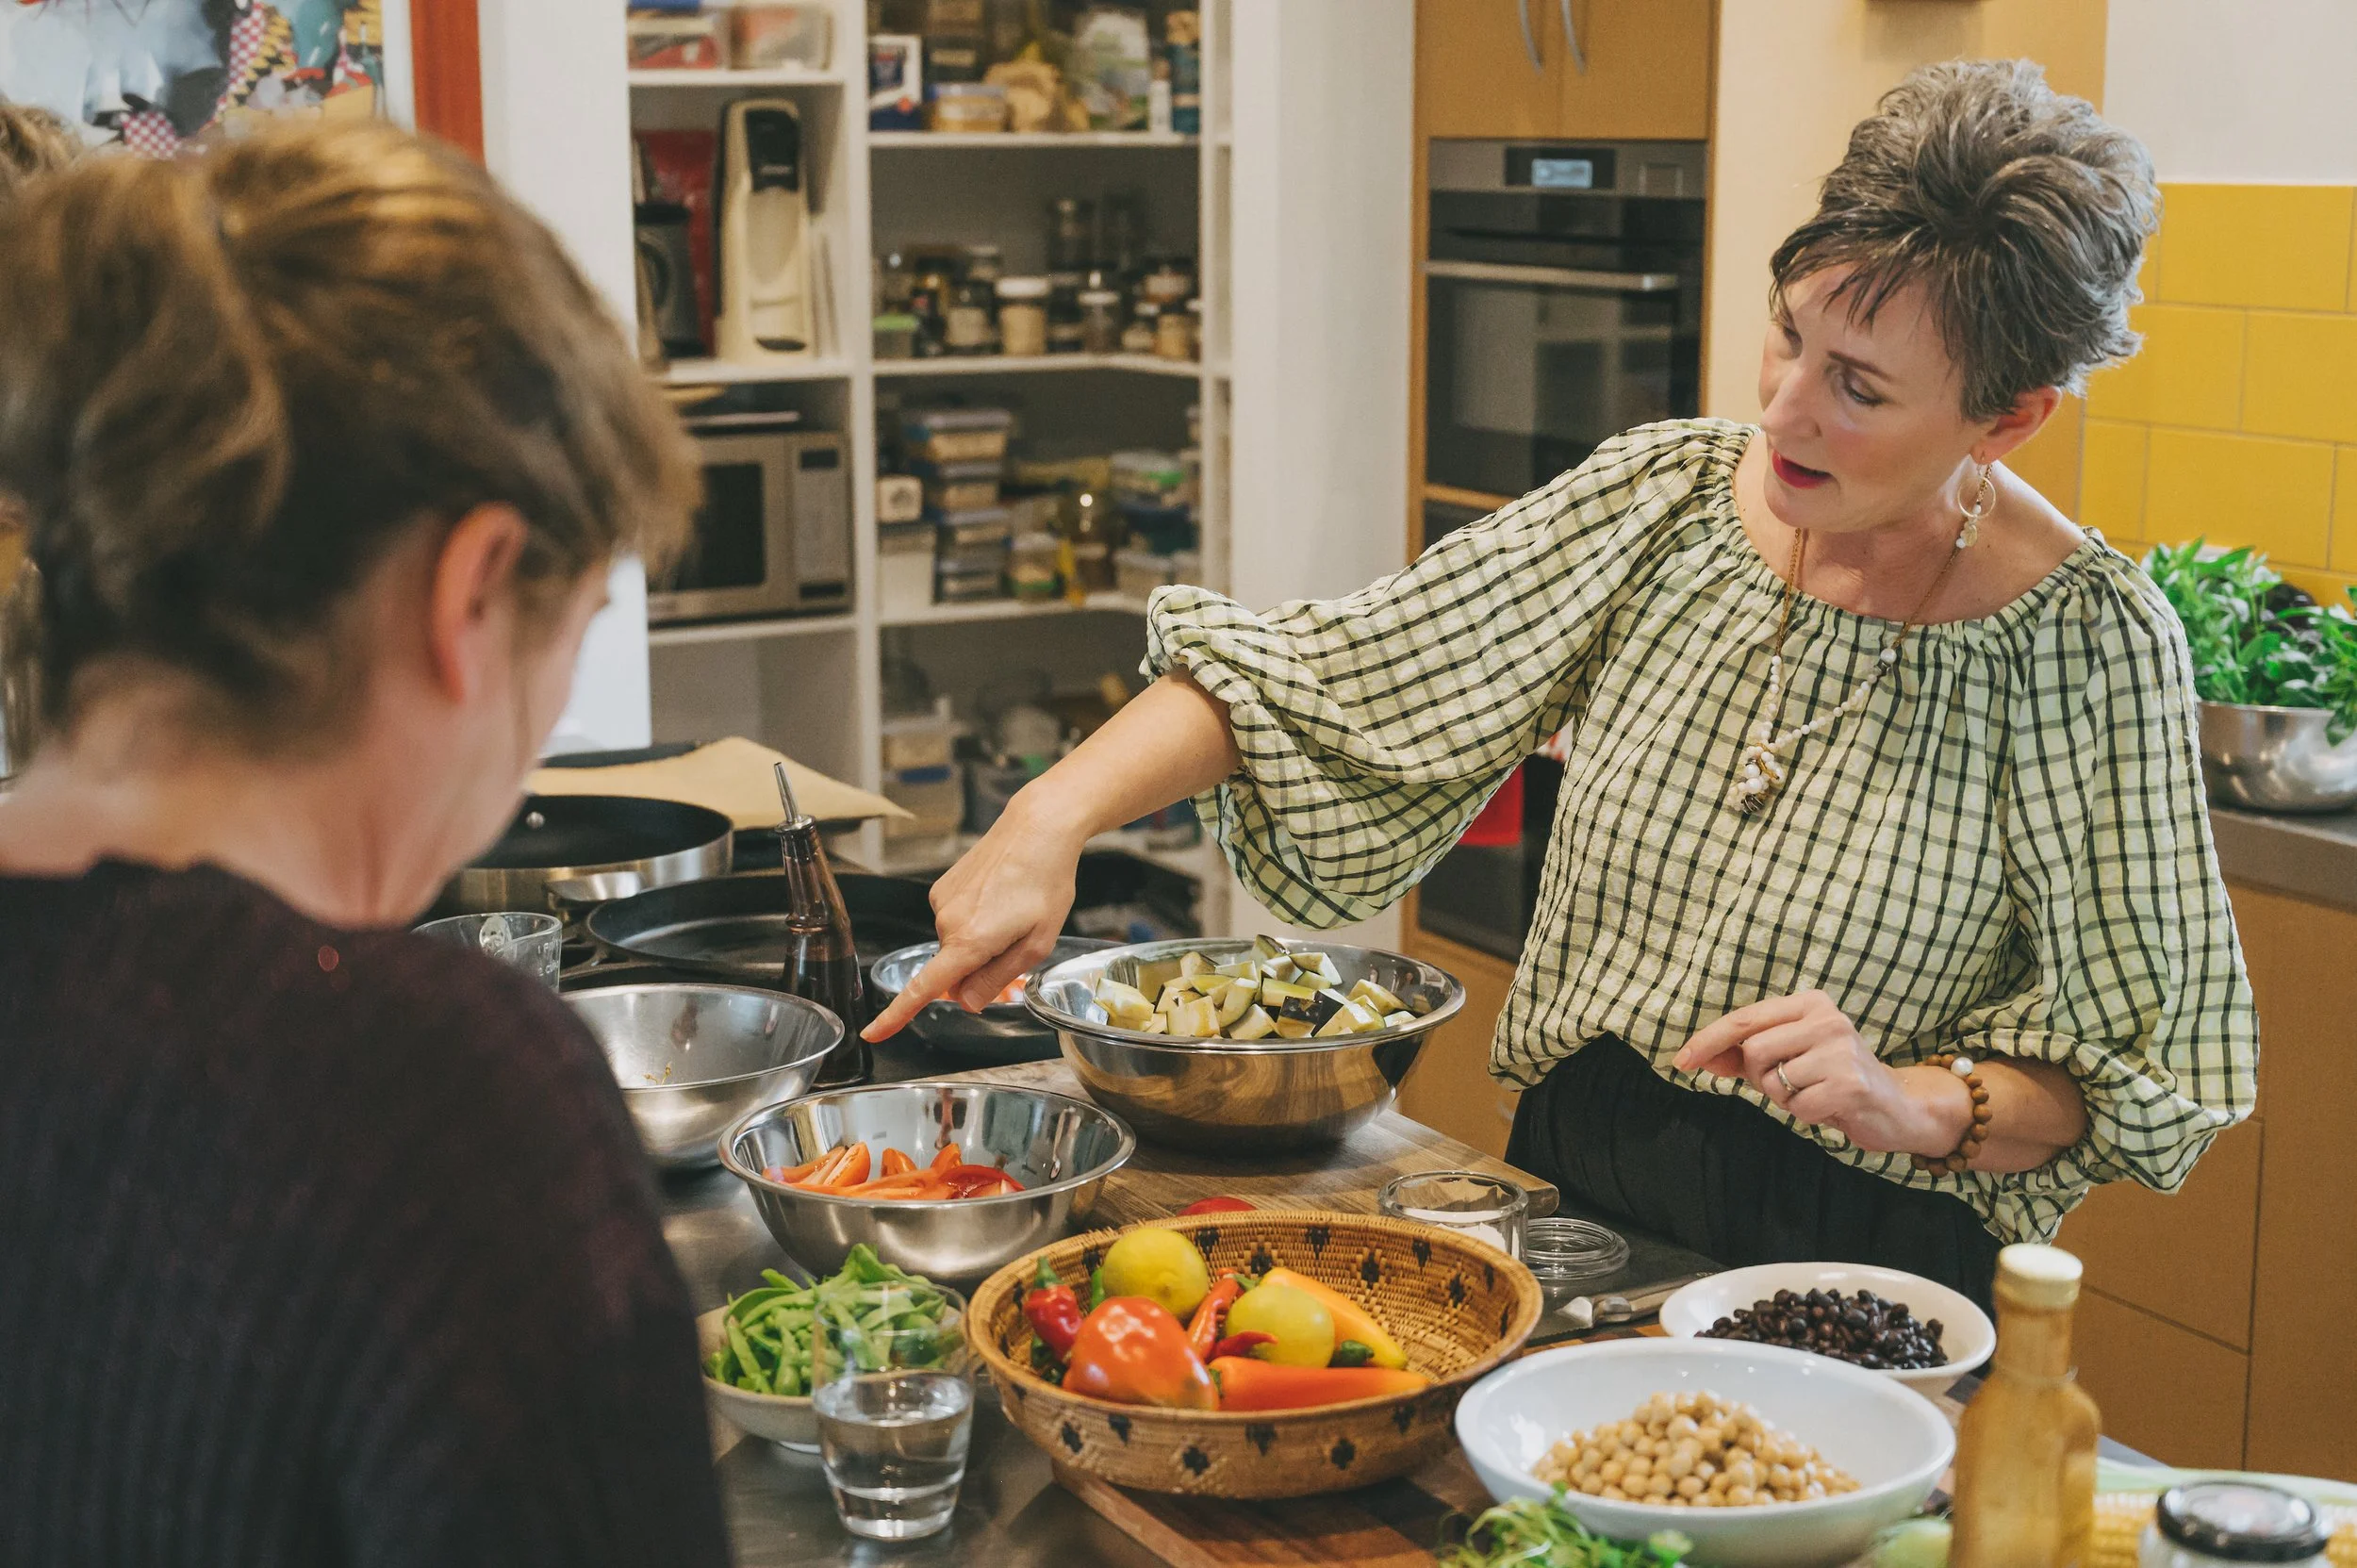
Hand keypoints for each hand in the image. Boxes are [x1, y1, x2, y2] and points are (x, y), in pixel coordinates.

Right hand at [861, 794, 1085, 1040]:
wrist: (1037, 827)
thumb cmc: (1046, 881)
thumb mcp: (1036, 943)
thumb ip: (997, 978)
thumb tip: (965, 1002)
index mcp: (970, 941)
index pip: (924, 988)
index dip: (897, 1016)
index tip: (873, 1034)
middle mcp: (947, 921)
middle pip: (954, 969)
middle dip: (980, 969)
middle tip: (1019, 939)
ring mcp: (941, 902)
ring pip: (957, 944)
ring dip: (981, 940)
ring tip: (1014, 909)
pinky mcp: (942, 886)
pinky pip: (956, 920)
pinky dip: (976, 918)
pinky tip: (1000, 896)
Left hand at [1672, 991, 1969, 1156]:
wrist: (1896, 1104)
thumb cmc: (1833, 1077)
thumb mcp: (1789, 1058)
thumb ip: (1744, 1055)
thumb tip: (1698, 1057)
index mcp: (1810, 1003)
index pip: (1744, 1020)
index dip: (1708, 1041)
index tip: (1680, 1061)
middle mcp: (1827, 1018)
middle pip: (1753, 1052)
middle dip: (1761, 1078)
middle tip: (1793, 1083)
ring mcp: (1841, 1049)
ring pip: (1772, 1080)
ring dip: (1784, 1097)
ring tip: (1813, 1092)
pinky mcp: (1849, 1083)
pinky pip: (1796, 1106)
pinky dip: (1804, 1113)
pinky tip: (1828, 1106)